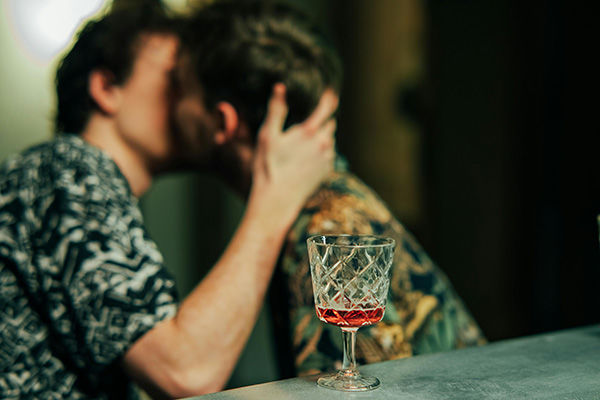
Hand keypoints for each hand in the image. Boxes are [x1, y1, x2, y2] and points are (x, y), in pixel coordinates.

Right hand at [250, 84, 337, 225]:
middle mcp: (324, 143)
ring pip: (330, 139)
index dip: (329, 97)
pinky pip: (329, 155)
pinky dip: (322, 152)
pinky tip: (305, 159)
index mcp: (309, 132)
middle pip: (330, 123)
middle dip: (322, 120)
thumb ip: (276, 110)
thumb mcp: (267, 136)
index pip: (327, 107)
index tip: (329, 91)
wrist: (277, 199)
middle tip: (307, 124)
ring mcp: (328, 158)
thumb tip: (279, 88)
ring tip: (303, 144)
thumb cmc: (269, 167)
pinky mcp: (327, 171)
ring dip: (322, 137)